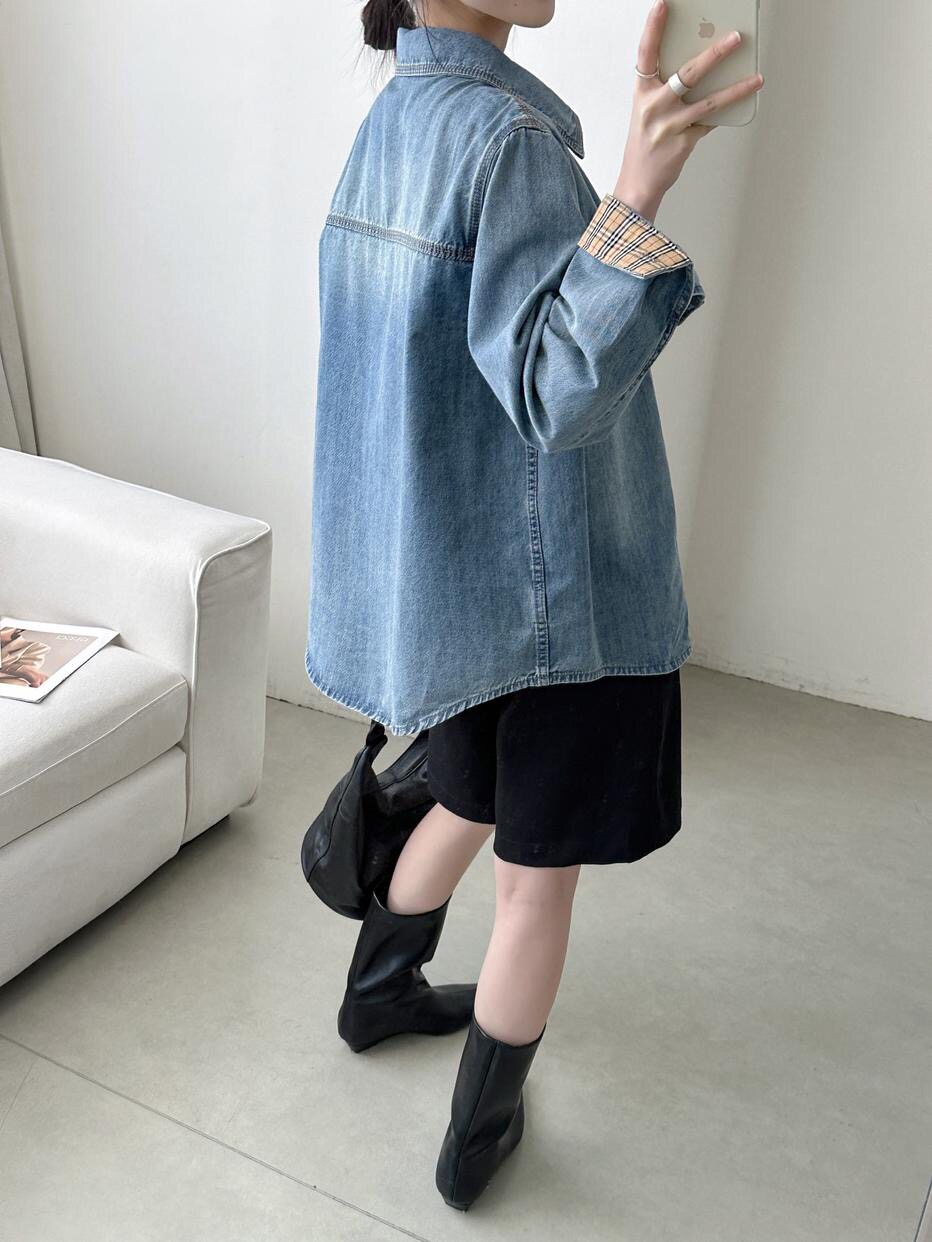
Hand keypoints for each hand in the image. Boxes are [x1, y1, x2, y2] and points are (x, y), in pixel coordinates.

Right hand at [613, 0, 763, 220]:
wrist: (638, 182)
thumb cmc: (644, 142)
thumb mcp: (647, 110)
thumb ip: (666, 88)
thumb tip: (702, 65)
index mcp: (642, 93)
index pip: (646, 54)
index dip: (653, 28)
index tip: (663, 5)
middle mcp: (654, 107)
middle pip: (687, 73)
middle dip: (714, 54)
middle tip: (736, 38)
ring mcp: (669, 126)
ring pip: (708, 101)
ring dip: (736, 88)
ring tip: (756, 78)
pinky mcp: (683, 142)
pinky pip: (710, 122)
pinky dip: (726, 113)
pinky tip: (742, 101)